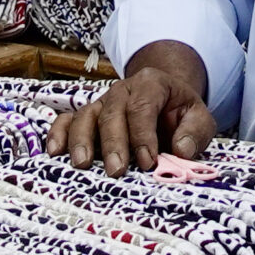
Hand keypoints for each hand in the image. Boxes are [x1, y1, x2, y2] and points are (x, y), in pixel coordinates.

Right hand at [48, 41, 214, 175]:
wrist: (166, 102)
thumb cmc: (181, 114)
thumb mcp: (199, 118)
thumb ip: (195, 132)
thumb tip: (182, 150)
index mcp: (152, 84)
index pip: (143, 107)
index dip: (144, 135)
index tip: (149, 162)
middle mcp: (123, 90)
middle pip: (112, 113)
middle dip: (113, 143)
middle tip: (116, 171)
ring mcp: (102, 102)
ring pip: (86, 115)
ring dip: (82, 140)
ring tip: (82, 164)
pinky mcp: (88, 116)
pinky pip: (68, 120)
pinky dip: (58, 134)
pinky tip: (54, 152)